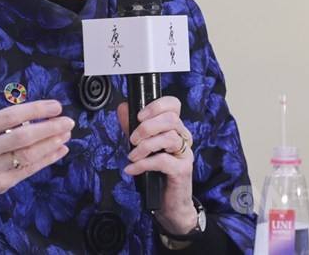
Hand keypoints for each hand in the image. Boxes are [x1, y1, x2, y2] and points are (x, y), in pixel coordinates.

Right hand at [0, 68, 73, 216]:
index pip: (10, 117)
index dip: (35, 110)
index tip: (55, 106)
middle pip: (23, 137)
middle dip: (49, 128)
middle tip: (68, 120)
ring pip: (28, 155)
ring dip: (51, 144)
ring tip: (66, 134)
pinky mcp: (0, 185)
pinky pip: (28, 171)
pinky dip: (46, 160)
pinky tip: (59, 150)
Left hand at [117, 97, 196, 234]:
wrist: (169, 204)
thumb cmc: (157, 173)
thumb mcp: (142, 146)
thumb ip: (133, 127)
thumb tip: (123, 108)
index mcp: (175, 128)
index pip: (174, 104)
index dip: (156, 106)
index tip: (138, 116)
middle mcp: (184, 137)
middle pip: (171, 119)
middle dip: (146, 127)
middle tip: (132, 140)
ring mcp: (185, 154)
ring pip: (169, 137)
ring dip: (145, 146)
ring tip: (132, 156)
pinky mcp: (182, 170)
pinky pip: (163, 160)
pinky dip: (143, 164)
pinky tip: (132, 169)